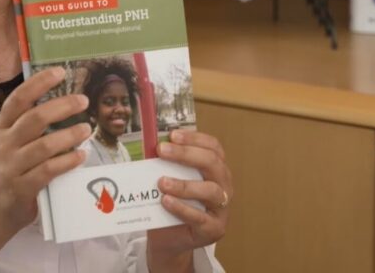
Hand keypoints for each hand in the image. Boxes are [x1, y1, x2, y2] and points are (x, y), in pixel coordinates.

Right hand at [0, 67, 92, 238]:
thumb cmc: (10, 168)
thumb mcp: (11, 142)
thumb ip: (30, 124)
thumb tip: (66, 101)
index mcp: (2, 127)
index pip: (18, 99)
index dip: (38, 83)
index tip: (60, 72)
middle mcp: (4, 144)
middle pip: (33, 119)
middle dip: (61, 107)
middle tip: (83, 100)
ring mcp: (11, 167)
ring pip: (43, 146)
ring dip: (69, 135)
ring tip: (87, 129)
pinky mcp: (21, 188)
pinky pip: (48, 171)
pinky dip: (67, 162)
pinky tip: (80, 156)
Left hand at [147, 130, 231, 271]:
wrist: (168, 239)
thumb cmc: (170, 204)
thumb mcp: (168, 179)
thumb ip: (164, 164)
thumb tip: (151, 145)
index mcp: (216, 170)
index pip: (213, 147)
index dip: (195, 138)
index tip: (172, 135)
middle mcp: (224, 186)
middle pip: (213, 163)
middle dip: (187, 154)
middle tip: (163, 150)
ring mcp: (221, 208)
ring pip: (210, 191)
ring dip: (184, 184)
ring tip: (162, 182)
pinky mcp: (214, 229)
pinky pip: (200, 217)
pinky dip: (182, 208)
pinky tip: (166, 201)